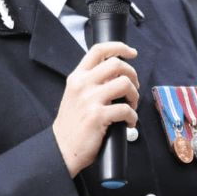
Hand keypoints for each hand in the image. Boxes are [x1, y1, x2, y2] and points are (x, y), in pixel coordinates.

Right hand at [53, 42, 139, 177]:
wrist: (61, 148)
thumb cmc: (71, 125)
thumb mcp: (75, 95)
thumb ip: (91, 82)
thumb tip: (116, 75)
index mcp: (77, 77)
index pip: (98, 50)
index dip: (119, 47)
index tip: (131, 52)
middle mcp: (82, 84)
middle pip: (116, 64)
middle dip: (132, 75)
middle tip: (133, 87)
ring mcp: (90, 99)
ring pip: (124, 84)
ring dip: (134, 95)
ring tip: (131, 106)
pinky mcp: (98, 116)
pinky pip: (126, 109)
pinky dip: (132, 117)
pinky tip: (128, 123)